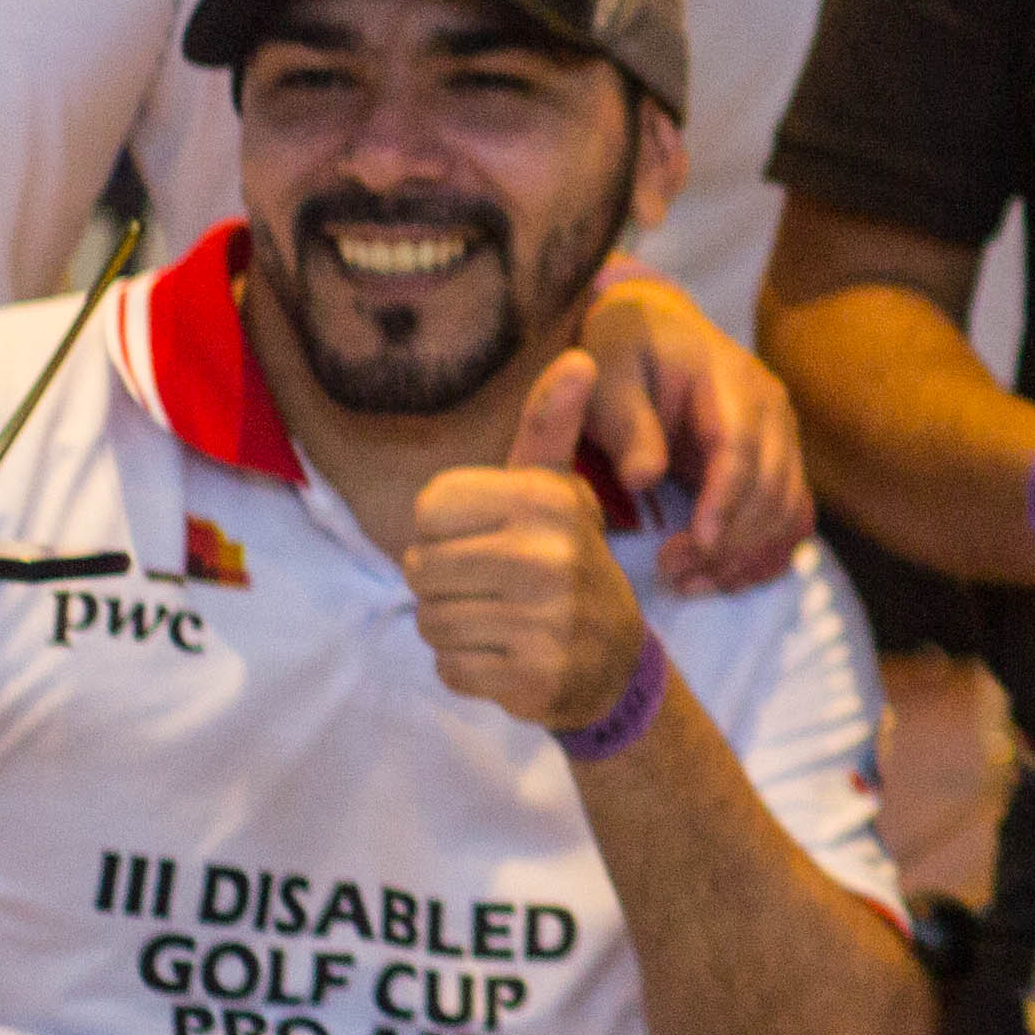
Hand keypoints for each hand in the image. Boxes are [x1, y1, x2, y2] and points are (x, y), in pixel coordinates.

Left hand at [408, 353, 655, 728]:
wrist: (615, 662)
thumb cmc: (565, 561)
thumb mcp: (558, 491)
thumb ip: (551, 425)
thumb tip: (580, 356)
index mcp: (546, 501)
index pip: (428, 508)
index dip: (444, 529)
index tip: (486, 539)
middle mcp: (548, 556)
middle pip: (419, 567)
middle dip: (442, 583)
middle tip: (489, 587)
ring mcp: (544, 622)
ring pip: (430, 620)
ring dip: (452, 626)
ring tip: (497, 620)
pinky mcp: (534, 678)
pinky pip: (450, 669)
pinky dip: (466, 669)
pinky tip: (505, 657)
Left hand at [569, 264, 806, 589]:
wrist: (656, 329)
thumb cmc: (625, 353)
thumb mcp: (607, 374)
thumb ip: (624, 421)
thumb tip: (644, 477)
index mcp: (731, 381)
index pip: (741, 447)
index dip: (726, 499)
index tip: (698, 543)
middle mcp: (771, 411)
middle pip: (773, 487)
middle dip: (729, 540)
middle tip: (672, 571)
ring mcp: (783, 439)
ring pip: (788, 511)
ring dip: (746, 556)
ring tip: (689, 583)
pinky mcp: (780, 465)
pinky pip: (791, 520)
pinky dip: (765, 556)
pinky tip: (723, 580)